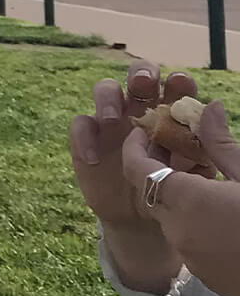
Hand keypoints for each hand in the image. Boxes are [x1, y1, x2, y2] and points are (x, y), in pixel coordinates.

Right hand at [70, 62, 201, 227]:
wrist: (143, 220)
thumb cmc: (175, 191)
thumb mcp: (199, 171)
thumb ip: (209, 144)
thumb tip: (214, 107)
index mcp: (172, 113)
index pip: (175, 86)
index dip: (177, 81)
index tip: (181, 84)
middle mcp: (140, 109)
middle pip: (138, 76)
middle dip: (141, 74)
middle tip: (145, 84)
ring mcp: (111, 121)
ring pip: (104, 90)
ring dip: (108, 98)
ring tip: (113, 118)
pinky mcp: (88, 138)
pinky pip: (80, 126)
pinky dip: (84, 138)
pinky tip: (94, 159)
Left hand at [121, 99, 239, 295]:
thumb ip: (221, 144)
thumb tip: (208, 107)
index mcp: (187, 202)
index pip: (136, 169)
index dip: (134, 147)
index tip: (144, 131)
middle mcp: (178, 231)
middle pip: (151, 192)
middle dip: (156, 168)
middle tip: (177, 147)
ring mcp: (190, 257)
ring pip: (169, 218)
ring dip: (178, 196)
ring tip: (205, 178)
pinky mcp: (205, 274)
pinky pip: (188, 241)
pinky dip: (194, 222)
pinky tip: (221, 212)